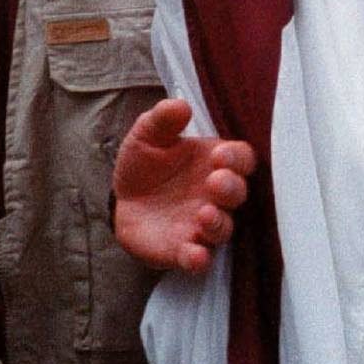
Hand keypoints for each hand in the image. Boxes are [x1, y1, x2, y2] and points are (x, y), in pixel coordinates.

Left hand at [112, 98, 254, 273]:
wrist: (122, 198)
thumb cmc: (146, 163)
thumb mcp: (147, 135)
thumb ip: (163, 119)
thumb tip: (180, 104)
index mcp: (215, 163)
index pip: (241, 159)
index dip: (236, 159)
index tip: (219, 156)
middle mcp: (216, 196)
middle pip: (239, 194)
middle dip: (231, 188)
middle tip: (215, 182)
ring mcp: (203, 225)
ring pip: (224, 228)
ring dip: (218, 223)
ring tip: (204, 214)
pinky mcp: (185, 249)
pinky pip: (199, 259)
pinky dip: (199, 259)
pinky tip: (194, 255)